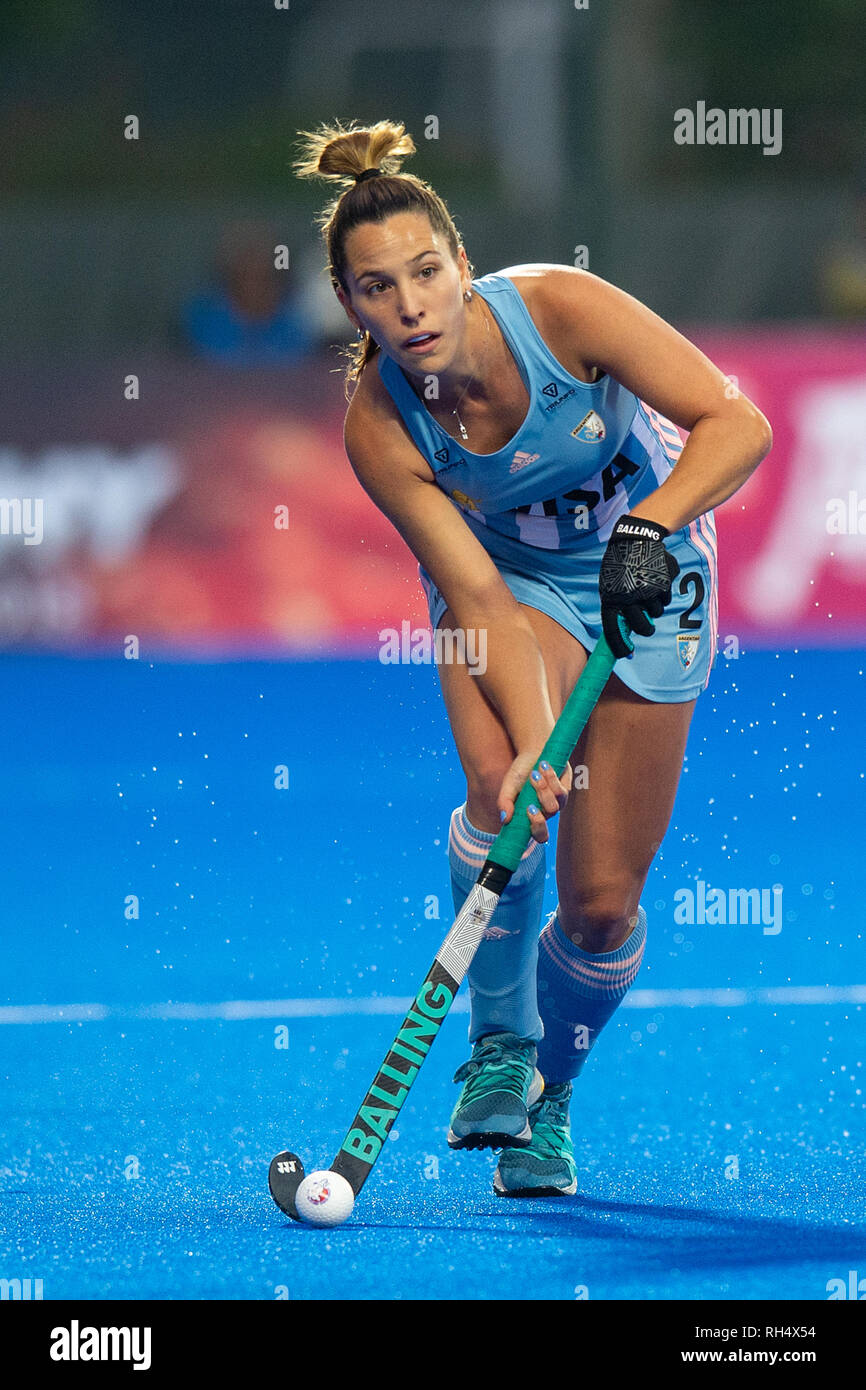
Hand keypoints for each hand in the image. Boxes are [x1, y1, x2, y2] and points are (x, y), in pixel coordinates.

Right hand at [497, 752, 571, 844]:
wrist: (534, 752)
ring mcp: (557, 803)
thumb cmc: (520, 772)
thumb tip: (504, 820)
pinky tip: (543, 766)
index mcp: (530, 817)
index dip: (536, 829)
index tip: (528, 810)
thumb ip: (504, 802)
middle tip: (529, 803)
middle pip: (546, 825)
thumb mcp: (508, 785)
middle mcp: (545, 813)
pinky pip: (561, 791)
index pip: (538, 835)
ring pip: (553, 807)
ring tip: (534, 774)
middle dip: (538, 814)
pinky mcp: (566, 791)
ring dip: (542, 789)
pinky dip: (550, 778)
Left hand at [600, 514, 679, 658]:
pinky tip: (656, 579)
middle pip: (642, 628)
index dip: (619, 646)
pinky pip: (666, 599)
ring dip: (654, 607)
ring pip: (657, 613)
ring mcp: (646, 591)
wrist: (636, 538)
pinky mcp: (662, 583)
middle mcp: (628, 597)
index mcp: (610, 598)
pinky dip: (663, 594)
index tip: (626, 655)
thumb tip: (624, 631)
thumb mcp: (610, 585)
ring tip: (647, 589)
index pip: (612, 630)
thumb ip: (616, 605)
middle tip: (648, 627)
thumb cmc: (620, 565)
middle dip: (647, 630)